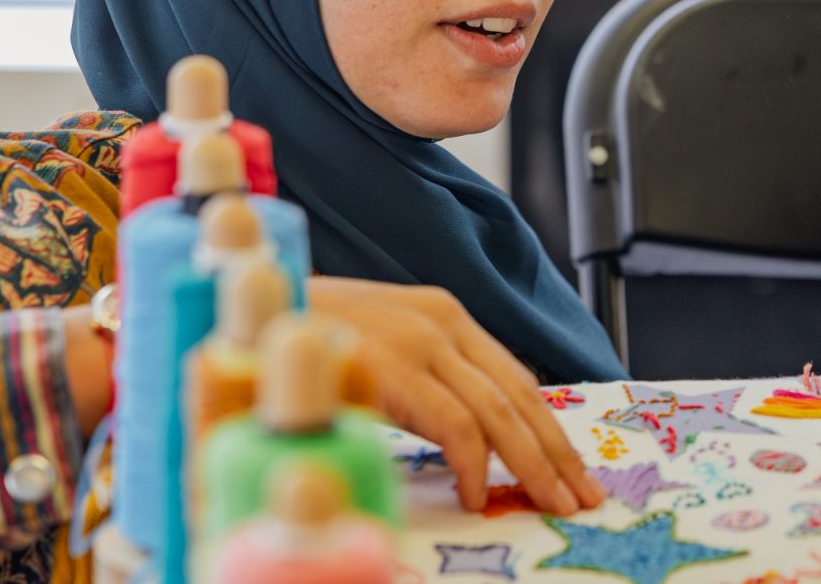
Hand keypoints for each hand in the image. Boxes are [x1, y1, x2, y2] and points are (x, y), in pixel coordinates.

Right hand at [308, 276, 604, 515]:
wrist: (238, 317)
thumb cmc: (301, 345)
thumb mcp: (379, 353)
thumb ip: (426, 382)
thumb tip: (471, 440)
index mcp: (444, 316)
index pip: (517, 380)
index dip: (550, 430)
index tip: (573, 471)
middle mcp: (440, 322)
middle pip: (519, 396)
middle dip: (556, 452)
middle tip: (582, 496)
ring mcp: (418, 343)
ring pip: (498, 412)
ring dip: (530, 465)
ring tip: (550, 503)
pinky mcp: (392, 369)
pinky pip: (454, 425)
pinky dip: (473, 464)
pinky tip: (478, 494)